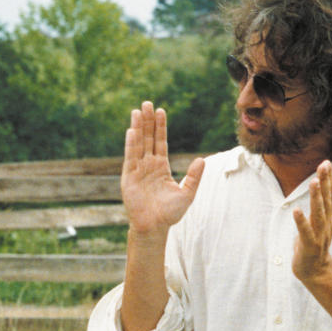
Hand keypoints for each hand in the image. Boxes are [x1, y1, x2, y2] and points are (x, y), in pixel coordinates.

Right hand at [121, 101, 203, 235]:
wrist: (154, 227)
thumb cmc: (170, 214)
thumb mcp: (187, 193)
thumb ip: (194, 177)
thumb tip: (201, 160)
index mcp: (161, 167)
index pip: (160, 142)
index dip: (160, 127)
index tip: (161, 111)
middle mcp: (148, 165)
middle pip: (148, 138)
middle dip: (148, 121)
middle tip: (147, 103)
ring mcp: (138, 170)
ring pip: (138, 144)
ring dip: (138, 127)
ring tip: (138, 111)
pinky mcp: (129, 177)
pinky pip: (130, 157)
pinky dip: (131, 144)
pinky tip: (132, 130)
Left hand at [292, 161, 331, 281]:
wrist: (316, 271)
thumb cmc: (314, 244)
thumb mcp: (319, 223)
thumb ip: (320, 206)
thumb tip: (319, 185)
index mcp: (329, 218)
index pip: (331, 195)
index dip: (329, 179)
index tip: (326, 162)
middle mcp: (327, 224)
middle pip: (327, 200)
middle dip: (325, 182)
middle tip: (324, 165)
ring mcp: (319, 235)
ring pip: (318, 213)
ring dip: (316, 197)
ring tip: (313, 182)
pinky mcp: (309, 245)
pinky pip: (305, 232)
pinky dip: (301, 221)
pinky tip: (296, 210)